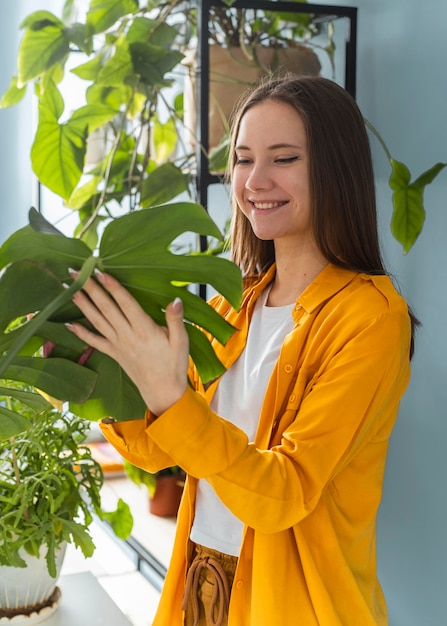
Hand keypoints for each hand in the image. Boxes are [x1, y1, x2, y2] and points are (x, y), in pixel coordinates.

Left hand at [66, 268, 188, 415]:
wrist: (163, 392)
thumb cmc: (174, 365)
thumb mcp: (181, 341)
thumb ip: (176, 319)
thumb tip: (175, 300)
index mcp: (144, 329)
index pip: (125, 303)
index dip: (112, 286)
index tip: (100, 271)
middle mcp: (127, 335)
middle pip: (106, 308)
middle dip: (91, 288)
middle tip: (77, 272)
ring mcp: (118, 345)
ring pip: (97, 321)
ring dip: (83, 304)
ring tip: (70, 289)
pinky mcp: (114, 354)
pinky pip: (94, 342)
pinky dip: (81, 333)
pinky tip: (70, 324)